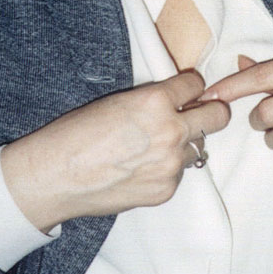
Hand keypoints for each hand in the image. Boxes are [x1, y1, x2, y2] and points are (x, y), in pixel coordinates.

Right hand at [1, 71, 230, 231]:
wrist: (53, 177)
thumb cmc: (74, 134)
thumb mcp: (116, 101)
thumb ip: (153, 100)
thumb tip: (179, 100)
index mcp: (156, 101)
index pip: (196, 84)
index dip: (189, 87)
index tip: (186, 91)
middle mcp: (171, 131)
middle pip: (219, 116)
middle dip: (210, 111)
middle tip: (196, 114)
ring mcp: (171, 164)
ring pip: (198, 147)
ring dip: (183, 144)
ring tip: (152, 148)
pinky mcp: (166, 189)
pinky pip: (179, 173)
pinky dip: (166, 169)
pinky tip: (140, 169)